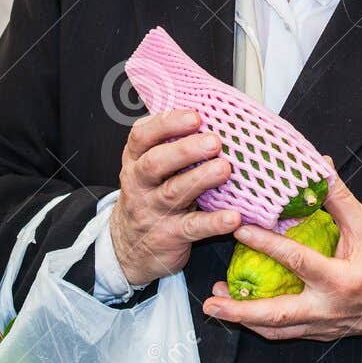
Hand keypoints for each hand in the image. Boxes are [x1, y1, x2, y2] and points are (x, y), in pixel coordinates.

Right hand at [107, 110, 239, 287]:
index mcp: (135, 160)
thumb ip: (170, 144)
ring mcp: (152, 210)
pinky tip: (232, 217)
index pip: (142, 136)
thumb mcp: (149, 168)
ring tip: (224, 168)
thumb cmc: (150, 197)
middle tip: (213, 141)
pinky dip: (213, 222)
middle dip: (184, 150)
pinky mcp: (168, 235)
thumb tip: (211, 115)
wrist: (129, 247)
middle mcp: (139, 184)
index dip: (166, 123)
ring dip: (200, 179)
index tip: (194, 116)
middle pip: (155, 163)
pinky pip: (191, 228)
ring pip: (173, 193)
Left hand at [202, 174, 361, 341]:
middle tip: (210, 301)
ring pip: (277, 331)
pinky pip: (289, 332)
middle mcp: (329, 308)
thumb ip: (339, 198)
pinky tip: (249, 310)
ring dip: (245, 320)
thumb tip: (319, 166)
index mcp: (342, 280)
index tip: (238, 229)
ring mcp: (325, 326)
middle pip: (275, 316)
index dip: (265, 244)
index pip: (295, 261)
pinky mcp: (324, 332)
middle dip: (238, 312)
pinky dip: (265, 322)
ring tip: (219, 305)